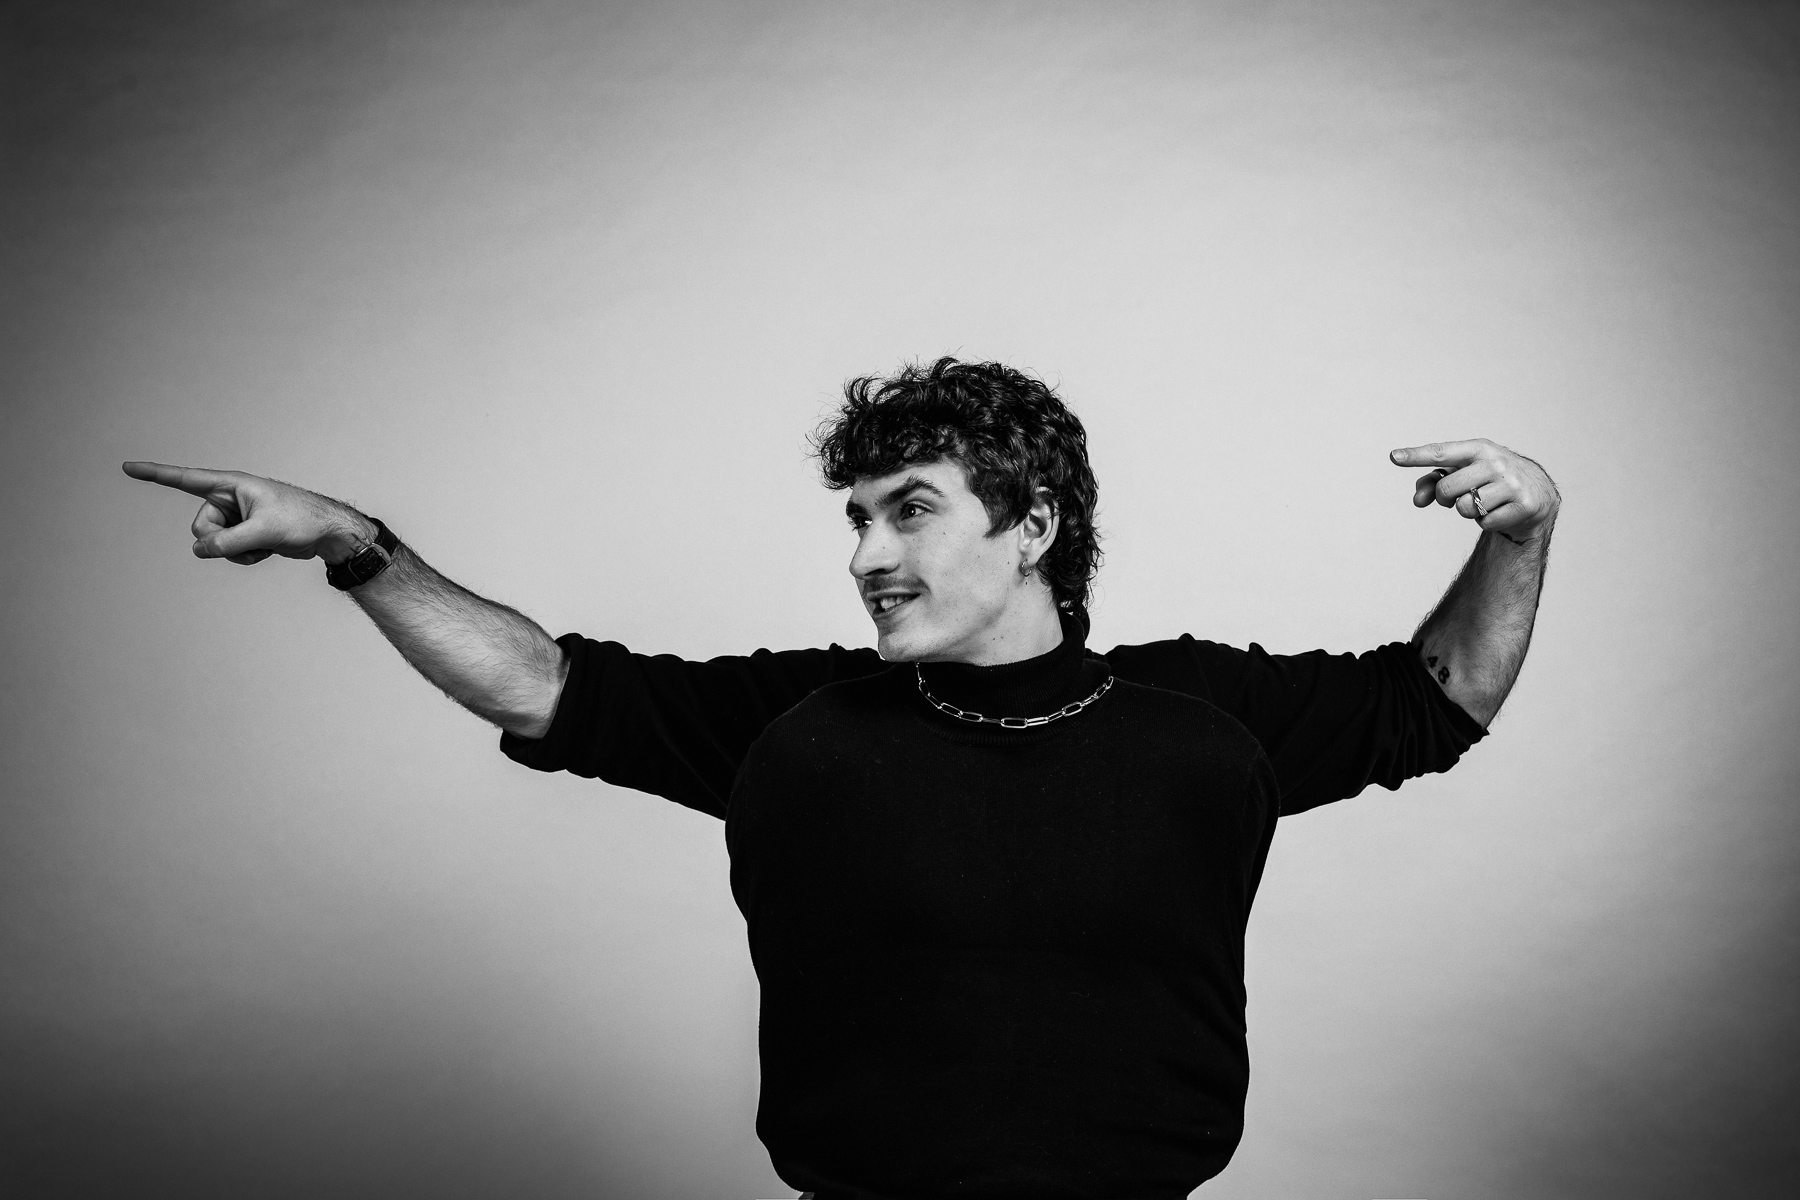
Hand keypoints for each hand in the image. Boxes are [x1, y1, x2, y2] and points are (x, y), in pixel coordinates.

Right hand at [122, 462, 375, 565]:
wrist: (329, 533)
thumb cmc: (303, 519)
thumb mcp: (265, 531)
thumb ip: (229, 542)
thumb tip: (199, 550)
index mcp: (232, 485)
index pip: (185, 479)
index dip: (155, 474)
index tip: (127, 468)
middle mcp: (230, 498)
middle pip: (199, 526)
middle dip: (218, 541)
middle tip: (250, 539)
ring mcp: (236, 517)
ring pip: (213, 543)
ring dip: (235, 552)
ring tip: (264, 544)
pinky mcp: (244, 533)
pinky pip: (228, 551)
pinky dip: (245, 557)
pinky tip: (267, 551)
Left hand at [1389, 439, 1559, 544]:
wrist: (1535, 492)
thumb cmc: (1488, 480)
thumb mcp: (1464, 474)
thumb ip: (1434, 482)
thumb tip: (1417, 500)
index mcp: (1479, 448)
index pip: (1442, 453)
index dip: (1416, 456)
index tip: (1393, 456)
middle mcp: (1496, 462)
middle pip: (1447, 489)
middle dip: (1447, 498)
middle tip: (1461, 495)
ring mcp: (1511, 483)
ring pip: (1464, 508)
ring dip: (1468, 511)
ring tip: (1484, 501)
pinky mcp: (1523, 504)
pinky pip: (1485, 523)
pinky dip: (1487, 522)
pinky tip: (1500, 511)